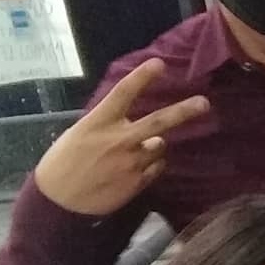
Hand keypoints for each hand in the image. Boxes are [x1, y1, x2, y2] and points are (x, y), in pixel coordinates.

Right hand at [34, 58, 209, 215]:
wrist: (60, 201)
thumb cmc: (64, 162)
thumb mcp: (80, 133)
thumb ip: (108, 125)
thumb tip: (133, 124)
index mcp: (98, 122)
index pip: (124, 93)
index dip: (143, 77)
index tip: (159, 64)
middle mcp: (119, 139)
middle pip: (158, 122)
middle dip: (183, 111)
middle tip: (204, 103)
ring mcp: (131, 162)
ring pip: (159, 146)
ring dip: (154, 145)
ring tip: (132, 153)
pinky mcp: (138, 182)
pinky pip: (157, 167)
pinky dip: (153, 164)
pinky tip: (135, 168)